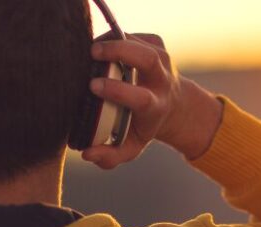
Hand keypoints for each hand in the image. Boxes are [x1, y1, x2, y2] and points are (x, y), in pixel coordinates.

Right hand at [83, 34, 223, 169]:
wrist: (173, 104)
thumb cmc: (143, 126)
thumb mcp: (130, 147)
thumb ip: (110, 157)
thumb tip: (87, 154)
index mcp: (155, 106)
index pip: (139, 97)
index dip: (117, 90)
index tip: (93, 86)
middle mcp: (162, 80)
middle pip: (147, 59)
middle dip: (120, 52)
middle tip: (93, 52)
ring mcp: (162, 58)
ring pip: (139, 42)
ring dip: (113, 40)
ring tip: (91, 48)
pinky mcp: (157, 43)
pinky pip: (133, 34)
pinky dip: (114, 36)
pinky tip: (102, 47)